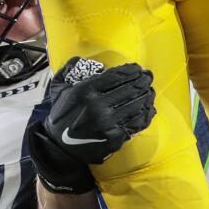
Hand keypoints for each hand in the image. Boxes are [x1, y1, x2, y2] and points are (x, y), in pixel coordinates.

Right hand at [27, 57, 155, 192]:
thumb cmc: (60, 115)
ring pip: (136, 105)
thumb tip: (88, 61)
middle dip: (142, 80)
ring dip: (147, 96)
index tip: (137, 68)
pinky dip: (146, 115)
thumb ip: (70, 68)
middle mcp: (98, 106)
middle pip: (129, 88)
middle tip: (148, 76)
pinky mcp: (115, 138)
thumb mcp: (58, 87)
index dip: (130, 70)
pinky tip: (149, 109)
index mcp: (85, 91)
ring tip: (150, 91)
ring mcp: (108, 123)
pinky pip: (136, 123)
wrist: (58, 147)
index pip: (115, 76)